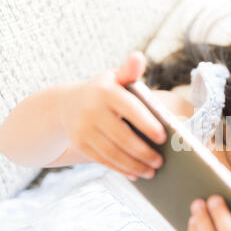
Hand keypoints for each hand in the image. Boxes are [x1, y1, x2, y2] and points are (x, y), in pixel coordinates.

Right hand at [57, 51, 166, 179]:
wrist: (67, 104)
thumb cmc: (104, 91)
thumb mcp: (114, 78)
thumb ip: (129, 71)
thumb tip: (138, 57)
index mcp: (106, 91)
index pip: (131, 110)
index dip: (147, 125)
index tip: (163, 138)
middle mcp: (92, 110)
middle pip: (122, 137)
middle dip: (144, 152)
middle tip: (161, 162)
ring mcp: (83, 129)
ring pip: (113, 152)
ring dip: (134, 165)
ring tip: (152, 172)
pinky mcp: (79, 144)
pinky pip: (103, 160)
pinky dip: (121, 169)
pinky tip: (135, 174)